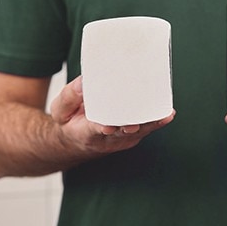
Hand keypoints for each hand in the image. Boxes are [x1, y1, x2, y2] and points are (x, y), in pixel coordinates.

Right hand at [50, 75, 175, 160]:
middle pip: (121, 133)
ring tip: (164, 114)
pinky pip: (145, 129)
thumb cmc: (69, 123)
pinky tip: (167, 114)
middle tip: (139, 121)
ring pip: (138, 132)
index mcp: (84, 133)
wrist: (76, 143)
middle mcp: (106, 140)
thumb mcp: (59, 111)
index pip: (93, 131)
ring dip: (150, 124)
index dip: (102, 128)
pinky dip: (155, 121)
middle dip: (131, 126)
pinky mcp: (132, 136)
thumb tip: (84, 81)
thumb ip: (69, 97)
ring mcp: (121, 140)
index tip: (107, 126)